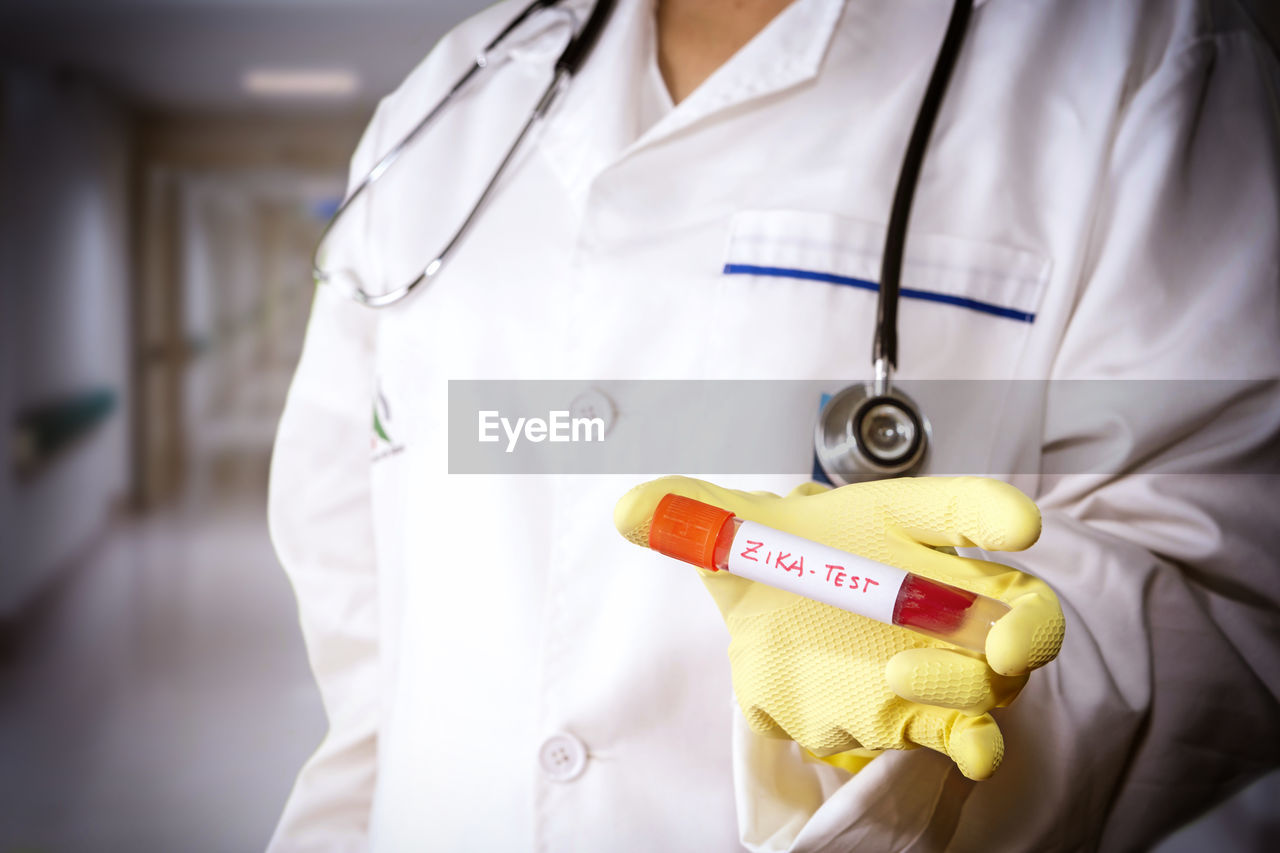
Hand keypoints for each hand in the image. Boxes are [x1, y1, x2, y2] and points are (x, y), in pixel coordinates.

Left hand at [615, 476, 1063, 779]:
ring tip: (899, 678)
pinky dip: (974, 744)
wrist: (779, 617)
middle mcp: (941, 589)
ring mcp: (941, 655)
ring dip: (965, 683)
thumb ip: (691, 515)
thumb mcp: (735, 534)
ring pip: (993, 675)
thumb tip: (629, 508)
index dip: (992, 510)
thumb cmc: (785, 562)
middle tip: (998, 638)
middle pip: (1017, 602)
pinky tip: (964, 751)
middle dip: (1022, 623)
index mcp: (899, 525)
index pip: (957, 507)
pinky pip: (971, 731)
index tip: (1015, 522)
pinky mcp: (925, 713)